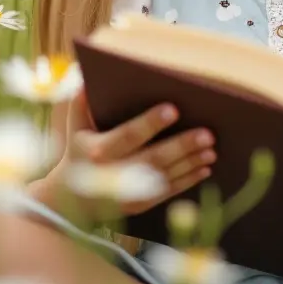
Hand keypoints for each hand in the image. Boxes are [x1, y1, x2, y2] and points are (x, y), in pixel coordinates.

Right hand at [55, 88, 215, 220]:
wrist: (70, 199)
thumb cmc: (78, 149)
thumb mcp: (75, 125)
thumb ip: (82, 102)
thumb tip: (89, 78)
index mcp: (98, 151)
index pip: (128, 135)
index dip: (150, 123)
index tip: (173, 109)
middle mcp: (113, 174)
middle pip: (153, 158)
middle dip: (182, 145)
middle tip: (207, 133)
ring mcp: (127, 193)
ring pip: (165, 176)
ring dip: (190, 163)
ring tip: (211, 148)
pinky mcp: (139, 205)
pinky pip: (168, 191)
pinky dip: (188, 180)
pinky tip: (206, 167)